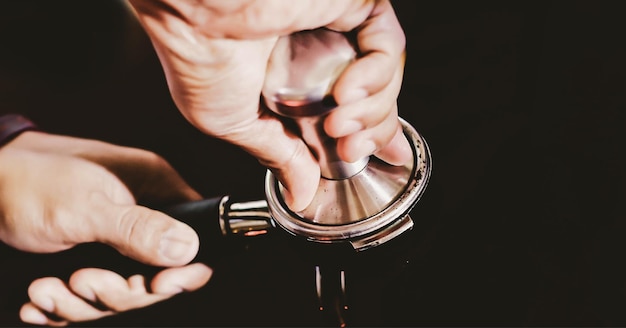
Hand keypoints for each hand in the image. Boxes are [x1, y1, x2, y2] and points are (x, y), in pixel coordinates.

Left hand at [0, 131, 211, 325]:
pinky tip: (39, 300)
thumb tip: (188, 248)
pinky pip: (92, 294)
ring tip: (44, 291)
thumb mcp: (84, 208)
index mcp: (156, 190)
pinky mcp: (93, 255)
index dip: (184, 271)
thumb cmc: (31, 180)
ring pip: (121, 290)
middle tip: (81, 280)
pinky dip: (65, 305)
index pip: (195, 240)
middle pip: (157, 275)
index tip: (157, 285)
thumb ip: (137, 228)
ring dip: (81, 303)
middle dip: (118, 291)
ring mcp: (117, 239)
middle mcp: (143, 215)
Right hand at [128, 0, 411, 210]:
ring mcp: (337, 27)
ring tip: (338, 124)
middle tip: (350, 152)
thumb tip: (301, 194)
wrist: (195, 11)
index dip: (365, 137)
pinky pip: (389, 46)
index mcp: (291, 76)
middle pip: (374, 98)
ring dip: (371, 113)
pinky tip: (346, 93)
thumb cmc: (199, 56)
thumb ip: (281, 156)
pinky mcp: (352, 3)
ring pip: (385, 79)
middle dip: (371, 134)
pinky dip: (376, 77)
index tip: (366, 156)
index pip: (346, 111)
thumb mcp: (239, 125)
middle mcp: (317, 50)